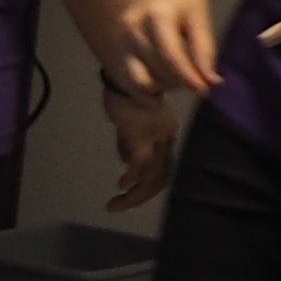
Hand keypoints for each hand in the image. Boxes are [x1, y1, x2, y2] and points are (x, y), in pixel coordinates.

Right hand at [96, 65, 180, 211]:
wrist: (128, 74)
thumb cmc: (127, 90)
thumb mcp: (130, 119)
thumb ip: (130, 138)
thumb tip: (124, 157)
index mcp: (165, 132)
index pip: (163, 165)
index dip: (149, 183)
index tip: (130, 191)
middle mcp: (165, 137)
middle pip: (160, 176)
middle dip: (141, 196)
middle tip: (119, 206)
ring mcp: (155, 138)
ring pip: (152, 176)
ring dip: (134, 195)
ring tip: (114, 204)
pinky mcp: (141, 137)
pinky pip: (139, 166)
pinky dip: (131, 179)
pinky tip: (120, 185)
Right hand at [124, 0, 226, 99]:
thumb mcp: (201, 19)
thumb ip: (205, 51)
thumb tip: (211, 83)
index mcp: (156, 16)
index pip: (171, 56)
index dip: (188, 77)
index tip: (206, 90)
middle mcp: (132, 28)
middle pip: (153, 73)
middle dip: (177, 82)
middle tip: (194, 77)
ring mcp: (121, 38)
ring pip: (138, 81)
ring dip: (161, 87)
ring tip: (178, 77)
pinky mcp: (118, 47)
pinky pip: (129, 78)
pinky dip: (146, 88)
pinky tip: (162, 84)